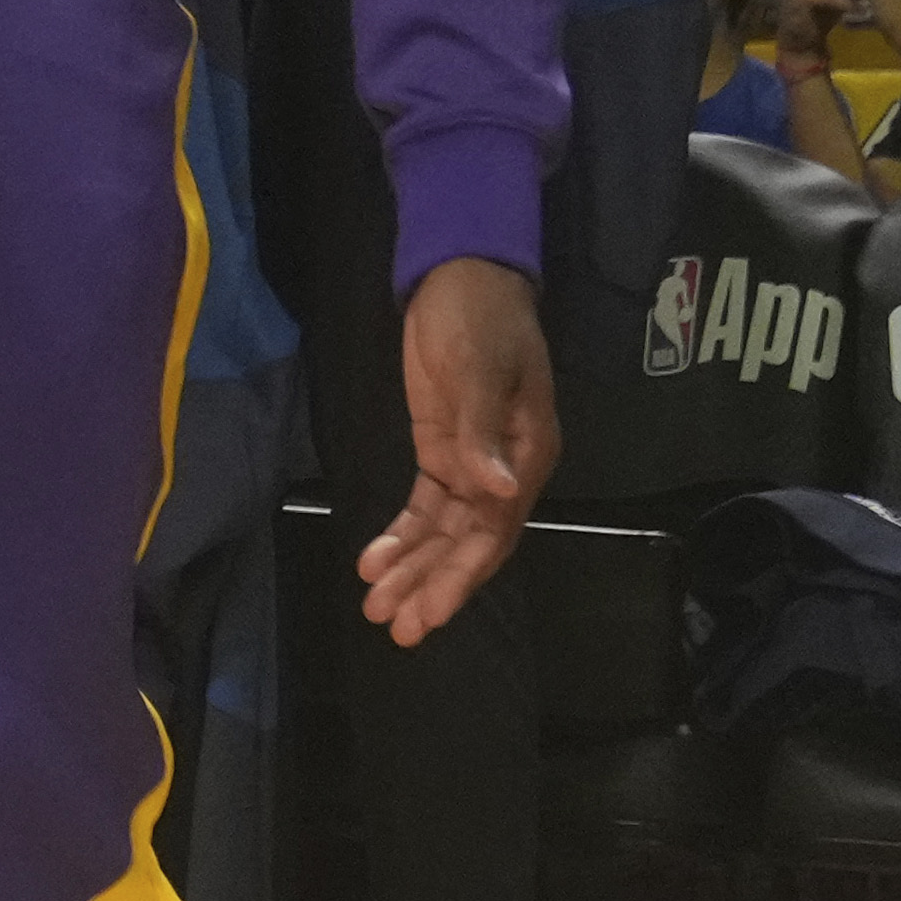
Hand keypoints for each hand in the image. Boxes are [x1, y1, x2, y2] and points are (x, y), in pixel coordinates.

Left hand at [361, 258, 558, 638]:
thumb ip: (480, 431)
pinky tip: (374, 559)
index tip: (429, 612)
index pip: (496, 531)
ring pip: (446, 532)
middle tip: (397, 628)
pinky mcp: (442, 448)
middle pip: (471, 543)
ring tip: (378, 607)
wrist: (463, 272)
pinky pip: (427, 505)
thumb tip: (496, 489)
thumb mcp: (477, 367)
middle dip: (435, 586)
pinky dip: (403, 534)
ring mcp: (473, 460)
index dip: (462, 575)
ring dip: (415, 569)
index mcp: (526, 454)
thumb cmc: (479, 315)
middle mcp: (505, 468)